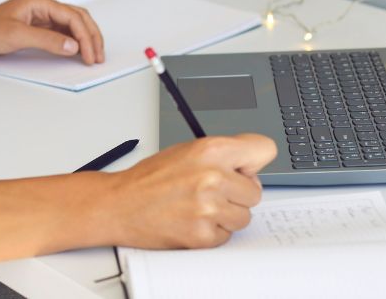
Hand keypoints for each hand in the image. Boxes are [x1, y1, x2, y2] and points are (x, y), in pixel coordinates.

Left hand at [0, 0, 104, 63]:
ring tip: (93, 55)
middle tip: (98, 56)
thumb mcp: (16, 36)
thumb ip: (47, 40)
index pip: (73, 17)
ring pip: (72, 25)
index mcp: (40, 1)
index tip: (89, 55)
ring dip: (84, 39)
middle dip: (91, 36)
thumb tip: (72, 46)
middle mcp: (43, 6)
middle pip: (78, 18)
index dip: (85, 37)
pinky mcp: (36, 28)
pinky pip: (61, 33)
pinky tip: (77, 52)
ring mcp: (40, 17)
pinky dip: (73, 42)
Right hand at [104, 134, 277, 248]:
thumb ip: (221, 154)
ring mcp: (209, 208)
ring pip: (244, 216)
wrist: (120, 204)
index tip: (244, 168)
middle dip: (237, 193)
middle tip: (212, 190)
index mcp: (211, 150)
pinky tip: (192, 218)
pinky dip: (212, 231)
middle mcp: (213, 177)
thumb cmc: (149, 178)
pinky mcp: (202, 234)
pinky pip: (227, 235)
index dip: (253, 162)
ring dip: (226, 214)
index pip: (265, 149)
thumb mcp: (187, 150)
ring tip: (199, 205)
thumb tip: (249, 163)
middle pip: (256, 191)